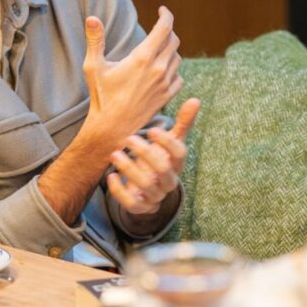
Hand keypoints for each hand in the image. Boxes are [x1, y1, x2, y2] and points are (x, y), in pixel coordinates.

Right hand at [82, 6, 182, 150]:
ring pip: (178, 58)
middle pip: (173, 40)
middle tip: (158, 29)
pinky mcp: (167, 96)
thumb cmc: (101, 97)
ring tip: (158, 49)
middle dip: (167, 31)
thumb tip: (92, 18)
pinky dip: (174, 69)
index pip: (164, 28)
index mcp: (142, 58)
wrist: (112, 128)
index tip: (162, 10)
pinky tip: (163, 70)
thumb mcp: (94, 67)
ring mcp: (165, 84)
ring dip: (170, 50)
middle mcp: (158, 69)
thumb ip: (95, 40)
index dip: (166, 15)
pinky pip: (179, 77)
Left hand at [107, 98, 200, 214]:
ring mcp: (155, 195)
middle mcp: (168, 180)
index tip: (153, 130)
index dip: (167, 143)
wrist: (149, 190)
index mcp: (177, 163)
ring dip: (129, 169)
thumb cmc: (159, 159)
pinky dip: (120, 191)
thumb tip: (195, 100)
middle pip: (163, 169)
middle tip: (129, 139)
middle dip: (145, 153)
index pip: (179, 154)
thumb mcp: (170, 142)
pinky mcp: (141, 206)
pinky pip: (132, 204)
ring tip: (114, 154)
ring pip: (146, 185)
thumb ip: (182, 123)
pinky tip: (110, 176)